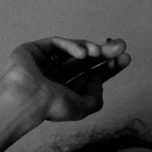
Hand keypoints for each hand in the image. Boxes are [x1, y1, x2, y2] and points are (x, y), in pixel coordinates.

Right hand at [1, 37, 129, 122]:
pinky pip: (58, 43)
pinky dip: (72, 46)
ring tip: (99, 52)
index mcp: (66, 91)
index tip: (125, 58)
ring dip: (90, 49)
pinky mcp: (36, 49)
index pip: (92, 76)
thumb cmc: (51, 106)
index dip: (109, 67)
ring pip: (74, 50)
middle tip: (121, 45)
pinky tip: (83, 53)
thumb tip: (98, 80)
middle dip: (105, 53)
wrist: (26, 97)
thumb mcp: (82, 108)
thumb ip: (95, 99)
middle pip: (87, 61)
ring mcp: (46, 62)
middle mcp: (57, 76)